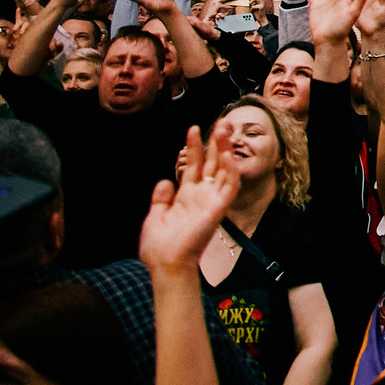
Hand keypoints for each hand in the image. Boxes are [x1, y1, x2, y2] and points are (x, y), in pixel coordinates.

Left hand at [138, 123, 241, 276]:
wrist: (165, 263)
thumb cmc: (159, 246)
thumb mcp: (155, 216)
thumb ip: (161, 198)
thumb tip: (164, 181)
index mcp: (186, 197)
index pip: (195, 166)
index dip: (195, 147)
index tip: (193, 128)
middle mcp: (201, 195)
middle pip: (213, 163)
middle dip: (217, 142)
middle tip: (221, 121)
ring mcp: (211, 201)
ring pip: (224, 169)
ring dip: (225, 149)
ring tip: (224, 128)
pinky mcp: (218, 209)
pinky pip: (229, 186)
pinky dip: (230, 170)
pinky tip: (226, 154)